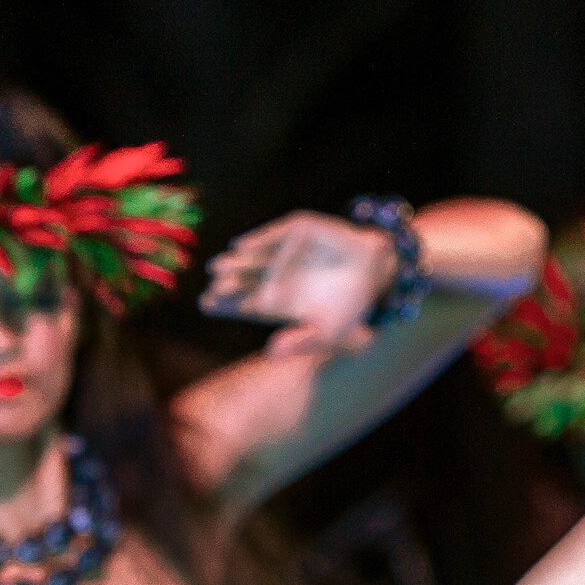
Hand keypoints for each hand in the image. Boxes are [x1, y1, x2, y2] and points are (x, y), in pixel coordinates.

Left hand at [199, 211, 398, 354]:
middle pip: (243, 280)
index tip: (206, 304)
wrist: (378, 274)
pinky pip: (277, 235)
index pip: (243, 303)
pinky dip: (260, 239)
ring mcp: (287, 253)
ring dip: (236, 262)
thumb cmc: (349, 309)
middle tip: (212, 289)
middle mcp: (277, 276)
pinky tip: (241, 246)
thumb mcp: (326, 333)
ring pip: (254, 257)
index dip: (224, 304)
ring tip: (216, 268)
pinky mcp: (301, 232)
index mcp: (278, 302)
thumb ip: (300, 342)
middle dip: (226, 284)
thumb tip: (270, 353)